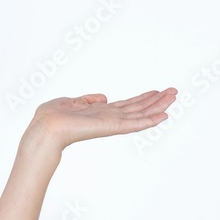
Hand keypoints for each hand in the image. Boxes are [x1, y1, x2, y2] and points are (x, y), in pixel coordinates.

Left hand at [28, 88, 177, 151]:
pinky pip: (135, 124)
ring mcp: (111, 123)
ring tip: (174, 96)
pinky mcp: (112, 127)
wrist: (45, 128)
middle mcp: (107, 118)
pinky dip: (150, 120)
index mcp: (98, 112)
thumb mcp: (69, 102)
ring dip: (158, 106)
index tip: (156, 92)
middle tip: (174, 91)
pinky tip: (164, 115)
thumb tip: (103, 97)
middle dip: (156, 100)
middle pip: (137, 108)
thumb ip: (86, 99)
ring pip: (140, 114)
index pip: (125, 105)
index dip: (141, 98)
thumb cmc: (50, 117)